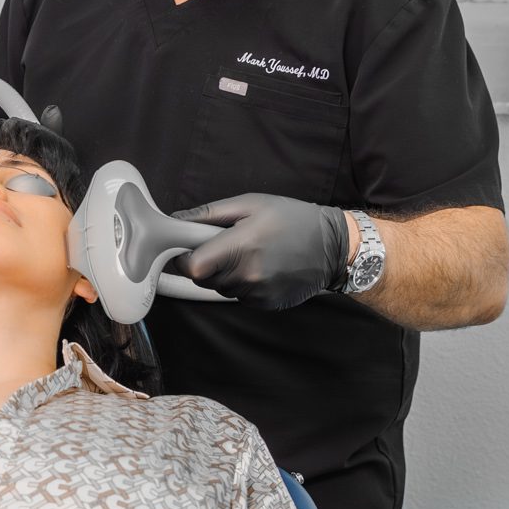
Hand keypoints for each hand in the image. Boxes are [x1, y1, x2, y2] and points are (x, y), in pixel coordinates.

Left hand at [172, 193, 350, 308]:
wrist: (332, 245)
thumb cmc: (292, 218)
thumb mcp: (251, 204)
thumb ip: (209, 214)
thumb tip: (176, 221)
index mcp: (241, 246)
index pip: (192, 266)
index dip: (184, 258)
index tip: (188, 249)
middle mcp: (248, 274)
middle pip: (203, 279)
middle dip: (204, 264)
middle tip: (222, 247)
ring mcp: (258, 293)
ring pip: (221, 289)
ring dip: (224, 274)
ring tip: (246, 255)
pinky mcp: (267, 304)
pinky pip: (240, 297)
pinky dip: (242, 284)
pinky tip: (260, 267)